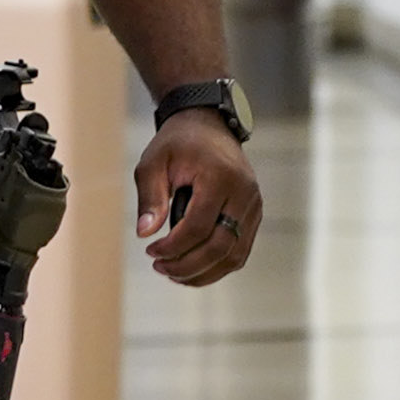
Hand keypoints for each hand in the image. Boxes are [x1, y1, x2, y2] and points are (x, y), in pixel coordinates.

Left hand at [136, 110, 259, 285]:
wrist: (208, 126)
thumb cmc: (177, 144)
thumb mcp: (153, 162)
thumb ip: (150, 197)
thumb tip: (145, 234)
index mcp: (220, 177)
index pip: (199, 226)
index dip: (173, 246)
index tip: (150, 251)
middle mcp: (244, 194)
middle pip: (221, 246)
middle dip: (188, 265)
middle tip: (159, 268)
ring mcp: (253, 206)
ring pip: (235, 255)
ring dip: (204, 272)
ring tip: (173, 273)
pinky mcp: (254, 215)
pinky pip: (240, 250)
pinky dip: (217, 265)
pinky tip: (192, 268)